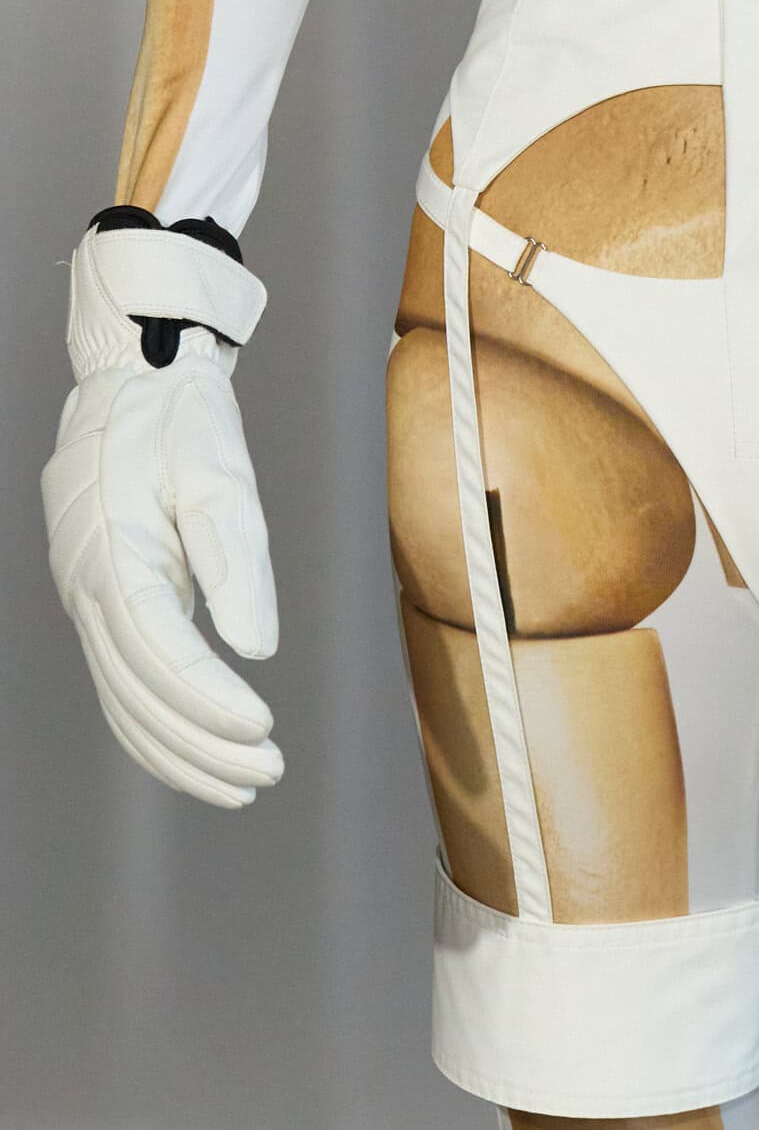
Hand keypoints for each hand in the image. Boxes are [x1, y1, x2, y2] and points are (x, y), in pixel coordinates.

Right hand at [42, 219, 282, 808]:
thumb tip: (257, 646)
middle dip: (202, 743)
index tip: (262, 729)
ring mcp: (87, 597)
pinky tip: (201, 753)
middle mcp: (89, 585)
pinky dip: (159, 727)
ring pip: (124, 701)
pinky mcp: (102, 600)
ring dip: (181, 752)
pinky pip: (122, 683)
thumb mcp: (216, 468)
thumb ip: (235, 556)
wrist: (135, 379)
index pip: (158, 651)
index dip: (209, 700)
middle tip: (268, 772)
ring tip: (244, 783)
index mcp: (114, 552)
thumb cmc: (179, 418)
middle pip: (138, 692)